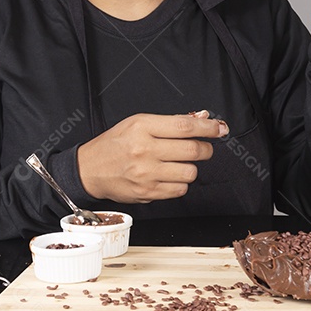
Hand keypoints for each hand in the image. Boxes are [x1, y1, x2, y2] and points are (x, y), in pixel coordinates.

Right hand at [76, 111, 228, 202]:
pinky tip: (170, 176)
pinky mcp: (147, 193)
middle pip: (192, 150)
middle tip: (204, 147)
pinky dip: (180, 183)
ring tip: (180, 163)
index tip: (219, 128)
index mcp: (142, 127)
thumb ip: (170, 121)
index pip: (184, 126)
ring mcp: (146, 174)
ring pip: (189, 172)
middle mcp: (144, 150)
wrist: (90, 169)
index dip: (208, 127)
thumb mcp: (138, 123)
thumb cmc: (115, 143)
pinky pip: (179, 190)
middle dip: (206, 148)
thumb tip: (201, 117)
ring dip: (191, 167)